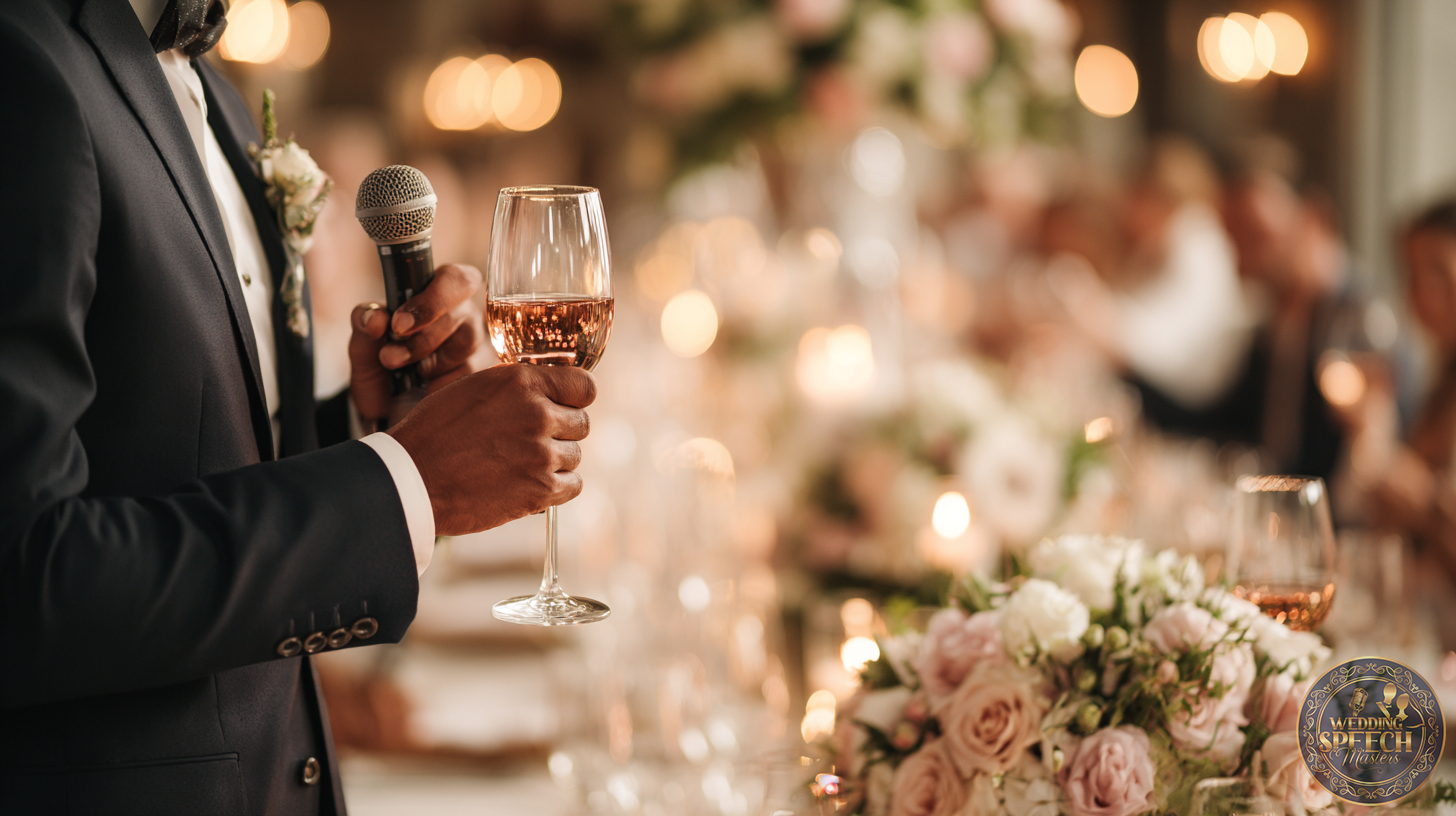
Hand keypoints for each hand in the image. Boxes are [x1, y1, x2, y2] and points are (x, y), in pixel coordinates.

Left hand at [350, 263, 485, 425]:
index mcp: (438, 293)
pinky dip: (440, 383)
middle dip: (422, 337)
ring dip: (429, 360)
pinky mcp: (483, 375)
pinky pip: (469, 374)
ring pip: (466, 343)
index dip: (432, 300)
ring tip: (404, 372)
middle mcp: (464, 314)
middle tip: (391, 356)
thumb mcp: (362, 347)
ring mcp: (478, 345)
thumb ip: (363, 324)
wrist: (387, 417)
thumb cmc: (380, 373)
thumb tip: (377, 319)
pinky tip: (425, 387)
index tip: (399, 325)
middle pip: (462, 313)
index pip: (456, 279)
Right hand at [386, 364, 596, 535]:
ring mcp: (541, 452)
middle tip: (526, 443)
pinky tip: (528, 485)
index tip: (564, 407)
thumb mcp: (474, 389)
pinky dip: (556, 488)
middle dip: (559, 432)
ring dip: (553, 462)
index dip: (575, 398)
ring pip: (574, 455)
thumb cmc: (435, 432)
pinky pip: (573, 485)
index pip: (584, 386)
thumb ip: (517, 388)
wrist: (411, 478)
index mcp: (522, 381)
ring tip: (516, 465)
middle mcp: (537, 413)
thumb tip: (552, 392)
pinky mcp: (541, 489)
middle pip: (580, 423)